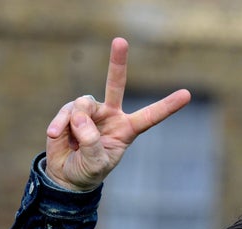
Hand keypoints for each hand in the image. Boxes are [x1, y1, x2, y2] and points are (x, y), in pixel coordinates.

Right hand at [45, 37, 191, 190]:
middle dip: (117, 63)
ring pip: (84, 105)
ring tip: (73, 143)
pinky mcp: (70, 112)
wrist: (66, 175)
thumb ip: (91, 142)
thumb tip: (81, 117)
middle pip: (116, 85)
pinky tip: (54, 135)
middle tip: (121, 41)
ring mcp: (90, 112)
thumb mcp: (95, 164)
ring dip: (76, 123)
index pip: (150, 116)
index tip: (186, 94)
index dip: (167, 106)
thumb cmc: (88, 171)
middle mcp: (111, 115)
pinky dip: (59, 124)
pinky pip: (66, 111)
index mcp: (127, 129)